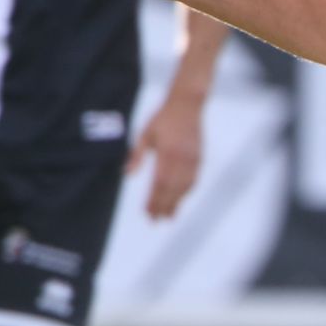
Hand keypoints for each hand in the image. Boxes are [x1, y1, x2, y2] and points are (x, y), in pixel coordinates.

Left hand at [130, 92, 204, 218]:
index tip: (148, 213)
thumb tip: (127, 174)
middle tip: (155, 220)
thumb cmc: (163, 118)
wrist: (187, 105)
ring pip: (184, 187)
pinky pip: (193, 181)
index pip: (159, 183)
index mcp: (167, 153)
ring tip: (168, 216)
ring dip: (176, 203)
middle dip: (163, 206)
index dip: (154, 200)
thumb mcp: (145, 134)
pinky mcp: (199, 159)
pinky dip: (186, 193)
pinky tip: (180, 199)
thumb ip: (137, 155)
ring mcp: (192, 160)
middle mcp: (182, 159)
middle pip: (172, 189)